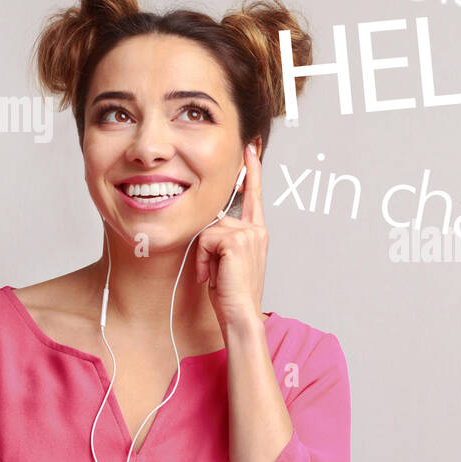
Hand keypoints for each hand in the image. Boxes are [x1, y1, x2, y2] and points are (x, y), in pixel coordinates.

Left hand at [195, 141, 267, 328]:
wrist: (240, 314)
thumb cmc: (231, 293)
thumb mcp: (226, 260)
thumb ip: (223, 238)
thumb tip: (210, 228)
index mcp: (257, 233)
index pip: (254, 196)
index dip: (252, 171)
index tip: (250, 148)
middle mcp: (256, 230)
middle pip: (216, 218)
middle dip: (206, 246)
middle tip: (214, 273)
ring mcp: (250, 234)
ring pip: (209, 230)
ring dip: (204, 255)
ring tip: (214, 276)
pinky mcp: (238, 240)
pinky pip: (206, 239)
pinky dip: (203, 260)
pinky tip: (212, 276)